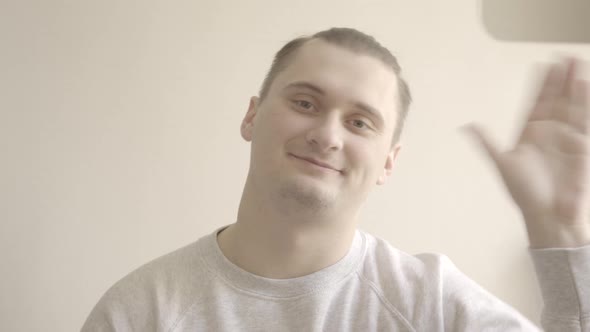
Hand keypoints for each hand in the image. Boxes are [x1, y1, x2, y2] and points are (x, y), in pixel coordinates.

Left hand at [466, 58, 589, 248]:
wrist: (547, 215)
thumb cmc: (524, 193)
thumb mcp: (502, 164)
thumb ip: (486, 143)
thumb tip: (467, 126)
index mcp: (530, 134)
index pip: (537, 103)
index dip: (541, 86)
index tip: (543, 65)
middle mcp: (549, 133)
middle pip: (556, 100)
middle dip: (560, 79)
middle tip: (564, 56)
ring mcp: (566, 139)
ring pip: (572, 106)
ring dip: (574, 86)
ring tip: (576, 63)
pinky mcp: (581, 148)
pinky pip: (583, 122)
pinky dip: (584, 104)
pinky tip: (584, 87)